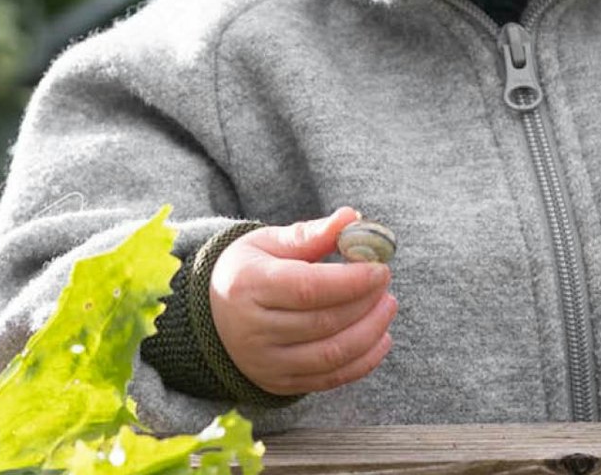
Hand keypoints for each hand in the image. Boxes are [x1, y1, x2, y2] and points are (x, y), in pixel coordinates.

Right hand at [210, 207, 396, 395]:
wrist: (213, 314)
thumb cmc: (250, 269)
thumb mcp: (269, 243)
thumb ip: (310, 234)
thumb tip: (350, 218)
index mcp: (248, 286)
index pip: (307, 288)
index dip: (350, 281)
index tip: (380, 268)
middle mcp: (253, 331)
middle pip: (322, 322)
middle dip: (365, 302)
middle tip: (386, 281)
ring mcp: (265, 363)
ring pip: (329, 356)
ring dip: (370, 332)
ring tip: (387, 305)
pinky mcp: (279, 383)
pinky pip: (328, 380)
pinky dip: (362, 362)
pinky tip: (381, 337)